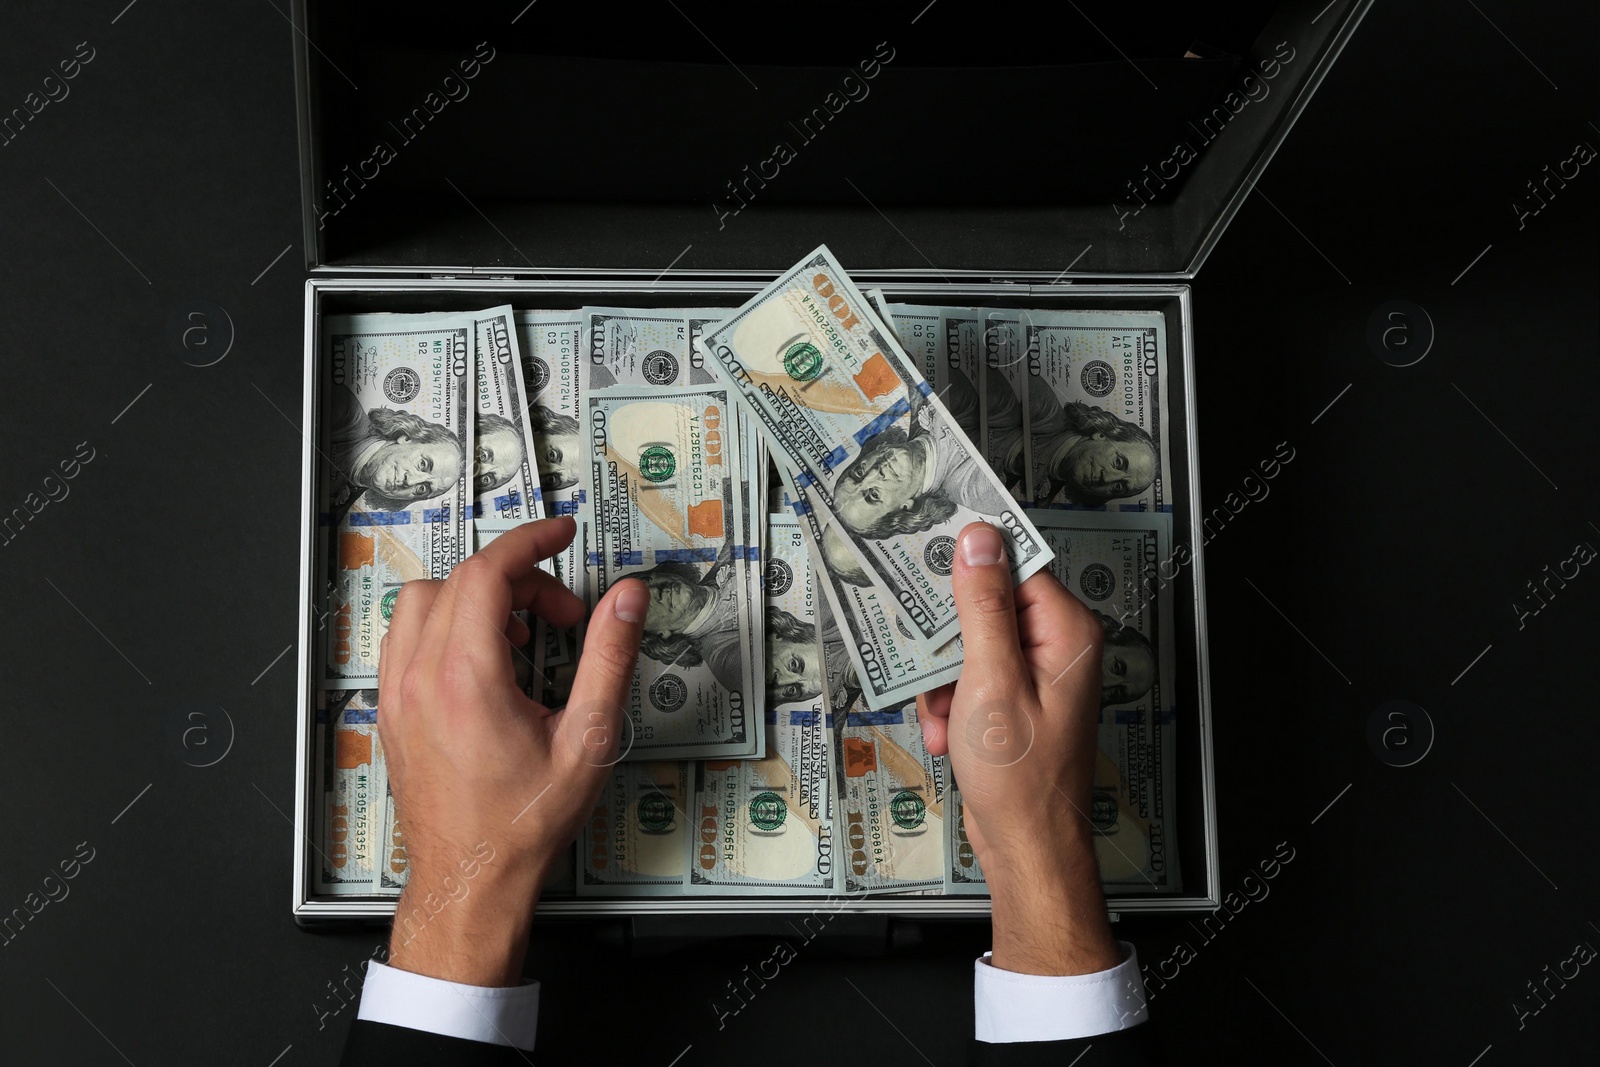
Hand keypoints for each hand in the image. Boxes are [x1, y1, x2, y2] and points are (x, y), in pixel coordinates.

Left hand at [375, 516, 647, 985]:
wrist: (471, 877)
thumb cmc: (523, 822)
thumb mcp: (587, 739)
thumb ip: (609, 658)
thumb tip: (627, 600)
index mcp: (466, 678)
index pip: (488, 572)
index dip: (530, 541)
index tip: (561, 533)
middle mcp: (419, 677)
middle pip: (460, 580)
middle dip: (518, 579)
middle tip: (563, 614)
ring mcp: (396, 693)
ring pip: (423, 601)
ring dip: (475, 599)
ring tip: (520, 637)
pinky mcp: (390, 709)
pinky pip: (405, 636)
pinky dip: (445, 626)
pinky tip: (483, 660)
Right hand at [917, 521, 1120, 975]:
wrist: (1026, 846)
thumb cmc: (1021, 776)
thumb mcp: (990, 680)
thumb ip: (982, 605)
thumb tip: (979, 540)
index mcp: (1066, 630)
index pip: (1014, 566)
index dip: (968, 566)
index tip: (927, 557)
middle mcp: (1057, 646)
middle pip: (986, 606)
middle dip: (947, 640)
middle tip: (926, 661)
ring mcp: (1036, 676)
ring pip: (968, 645)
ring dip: (942, 680)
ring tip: (944, 716)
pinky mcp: (1016, 701)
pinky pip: (969, 679)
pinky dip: (949, 704)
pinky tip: (946, 734)